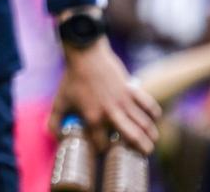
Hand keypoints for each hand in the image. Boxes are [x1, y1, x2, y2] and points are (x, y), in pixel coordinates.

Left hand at [52, 39, 160, 154]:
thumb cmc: (72, 78)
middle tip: (143, 153)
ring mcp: (123, 101)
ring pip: (144, 124)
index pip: (102, 144)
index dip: (104, 149)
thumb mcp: (59, 101)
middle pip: (133, 138)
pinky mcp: (131, 90)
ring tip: (152, 141)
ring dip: (151, 136)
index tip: (106, 150)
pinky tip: (153, 118)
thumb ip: (54, 121)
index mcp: (92, 118)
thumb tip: (55, 135)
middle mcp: (111, 113)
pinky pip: (149, 105)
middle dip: (141, 149)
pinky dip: (154, 113)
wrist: (85, 55)